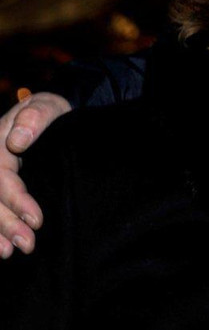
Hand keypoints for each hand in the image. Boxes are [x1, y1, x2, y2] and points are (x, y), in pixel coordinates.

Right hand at [0, 92, 70, 257]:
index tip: (37, 219)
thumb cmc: (49, 113)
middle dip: (6, 223)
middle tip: (27, 244)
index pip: (1, 176)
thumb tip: (17, 141)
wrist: (52, 118)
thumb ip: (34, 118)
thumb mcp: (46, 106)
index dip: (16, 200)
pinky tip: (0, 247)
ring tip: (8, 253)